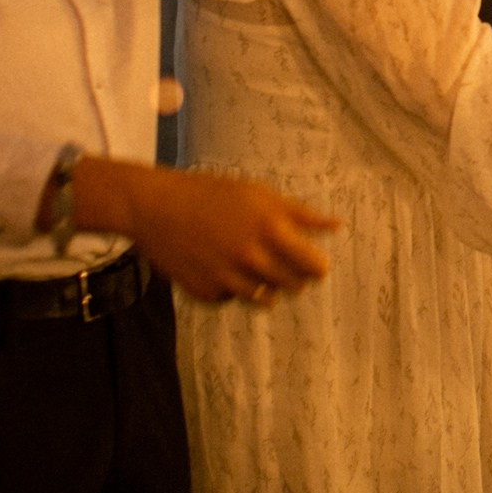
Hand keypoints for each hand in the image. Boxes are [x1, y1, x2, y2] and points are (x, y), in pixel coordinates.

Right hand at [69, 159, 336, 304]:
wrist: (154, 206)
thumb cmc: (211, 193)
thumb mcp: (259, 194)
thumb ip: (300, 214)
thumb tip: (337, 226)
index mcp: (270, 228)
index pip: (312, 265)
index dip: (317, 267)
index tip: (316, 266)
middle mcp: (251, 256)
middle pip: (293, 285)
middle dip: (296, 279)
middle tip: (288, 267)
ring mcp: (227, 278)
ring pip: (265, 297)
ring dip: (268, 286)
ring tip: (256, 266)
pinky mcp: (206, 292)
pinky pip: (232, 299)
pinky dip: (234, 289)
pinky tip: (224, 269)